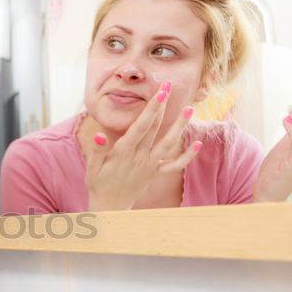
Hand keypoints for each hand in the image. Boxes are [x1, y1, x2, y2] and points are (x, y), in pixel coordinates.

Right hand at [84, 82, 201, 210]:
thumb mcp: (92, 167)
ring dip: (180, 127)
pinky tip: (199, 143)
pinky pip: (174, 166)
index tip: (160, 93)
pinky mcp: (155, 173)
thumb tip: (98, 134)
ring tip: (190, 109)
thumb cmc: (98, 183)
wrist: (109, 206)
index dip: (151, 109)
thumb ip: (96, 150)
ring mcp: (150, 166)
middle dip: (162, 106)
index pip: (140, 126)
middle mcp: (140, 157)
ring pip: (168, 144)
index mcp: (124, 152)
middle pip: (154, 128)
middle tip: (169, 85)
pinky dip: (187, 156)